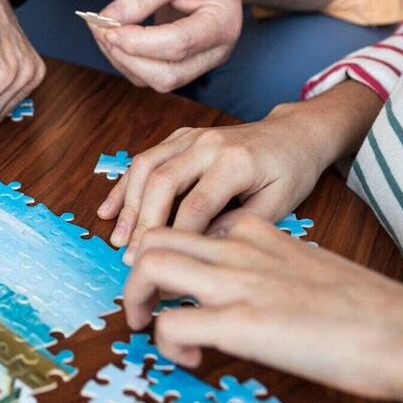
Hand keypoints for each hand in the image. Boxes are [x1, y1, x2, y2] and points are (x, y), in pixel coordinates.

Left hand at [89, 0, 248, 92]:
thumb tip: (107, 21)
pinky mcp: (185, 62)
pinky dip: (129, 61)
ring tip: (103, 32)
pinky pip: (153, 75)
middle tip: (101, 31)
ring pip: (158, 81)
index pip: (178, 44)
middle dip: (129, 58)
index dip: (138, 41)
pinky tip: (115, 37)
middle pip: (169, 76)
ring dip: (125, 62)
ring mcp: (202, 61)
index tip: (108, 27)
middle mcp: (216, 51)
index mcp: (221, 24)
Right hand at [98, 82, 383, 261]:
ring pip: (145, 167)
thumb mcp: (279, 203)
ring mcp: (190, 137)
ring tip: (119, 239)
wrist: (294, 133)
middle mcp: (207, 144)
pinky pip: (144, 159)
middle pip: (162, 182)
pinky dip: (124, 185)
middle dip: (143, 224)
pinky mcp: (180, 137)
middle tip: (132, 259)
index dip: (177, 239)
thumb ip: (239, 225)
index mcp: (235, 162)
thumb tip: (200, 248)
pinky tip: (108, 210)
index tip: (167, 269)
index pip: (196, 205)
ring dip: (128, 205)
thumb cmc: (290, 171)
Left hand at [124, 218, 402, 402]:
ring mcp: (237, 282)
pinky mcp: (240, 322)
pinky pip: (171, 325)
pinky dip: (168, 345)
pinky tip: (193, 360)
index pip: (189, 223)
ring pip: (149, 266)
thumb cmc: (368, 309)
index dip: (170, 252)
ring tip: (148, 327)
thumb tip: (252, 294)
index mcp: (258, 233)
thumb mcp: (308, 268)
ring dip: (135, 299)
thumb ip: (273, 268)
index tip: (175, 287)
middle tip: (144, 306)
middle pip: (155, 236)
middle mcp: (239, 249)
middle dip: (135, 271)